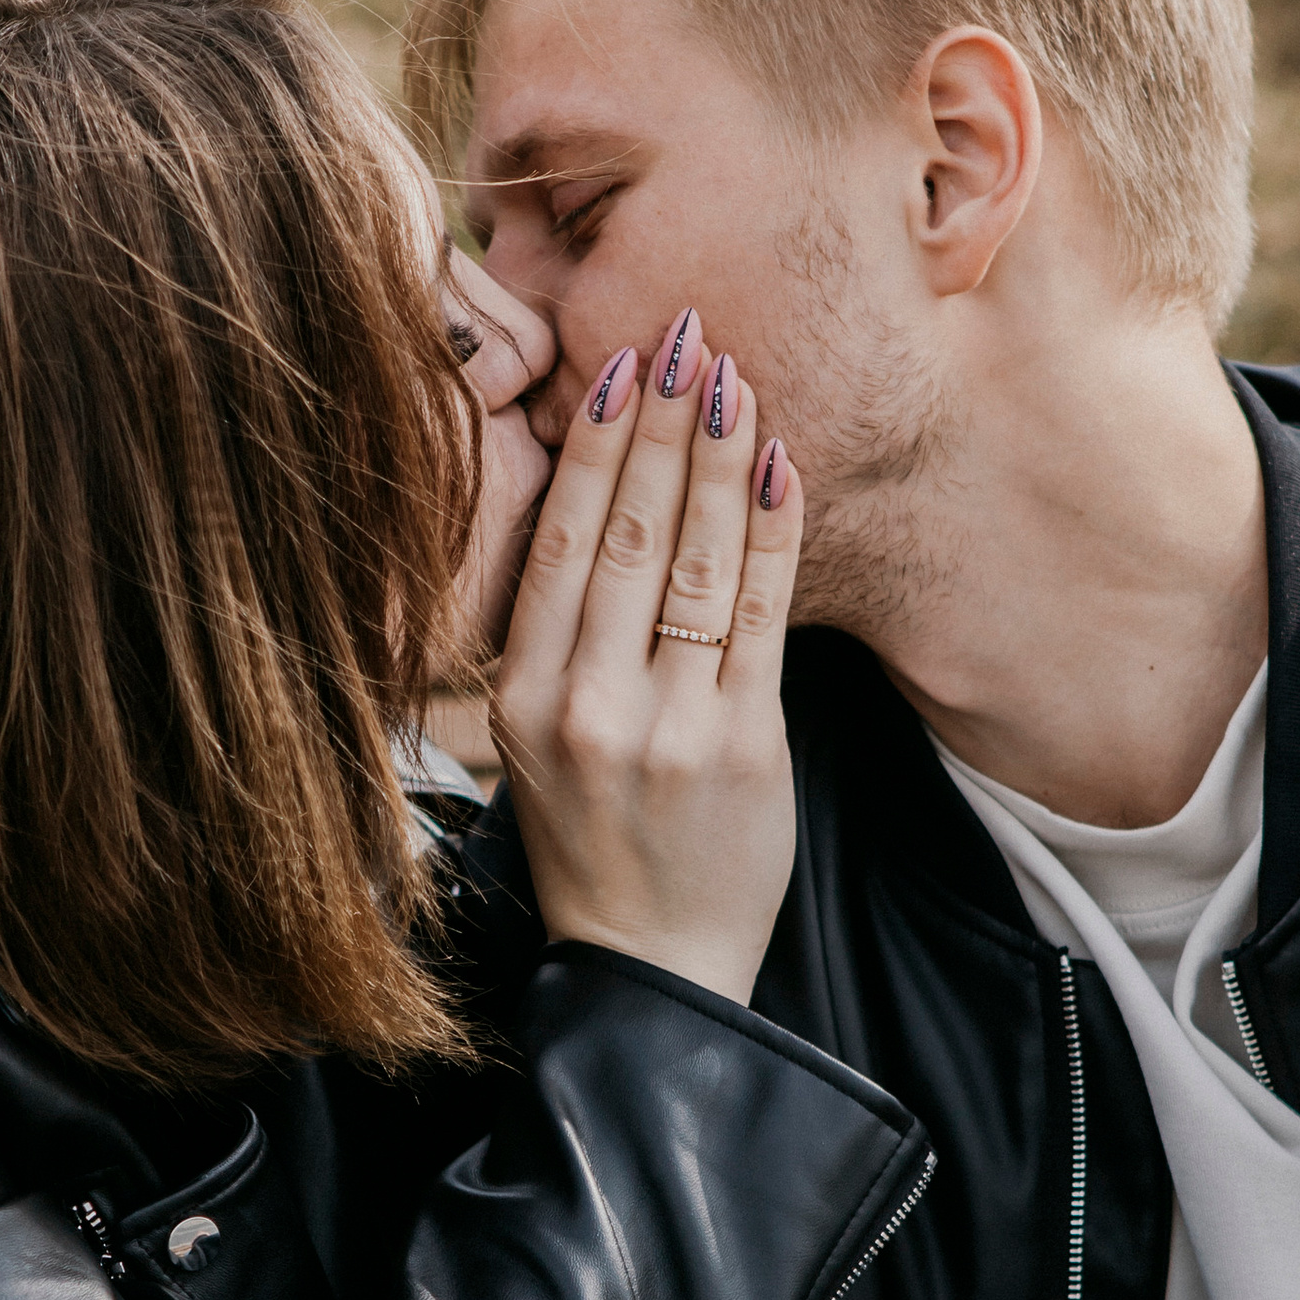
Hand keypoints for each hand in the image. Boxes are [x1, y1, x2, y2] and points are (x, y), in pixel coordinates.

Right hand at [491, 304, 802, 1008]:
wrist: (654, 964)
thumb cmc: (600, 843)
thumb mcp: (542, 741)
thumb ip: (563, 639)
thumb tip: (599, 503)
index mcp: (520, 700)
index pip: (557, 545)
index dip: (589, 448)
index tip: (617, 370)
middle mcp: (583, 707)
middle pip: (624, 535)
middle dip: (659, 424)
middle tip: (685, 335)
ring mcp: (664, 727)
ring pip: (690, 561)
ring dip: (718, 457)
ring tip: (735, 377)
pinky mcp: (742, 746)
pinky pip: (758, 613)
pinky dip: (770, 531)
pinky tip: (779, 466)